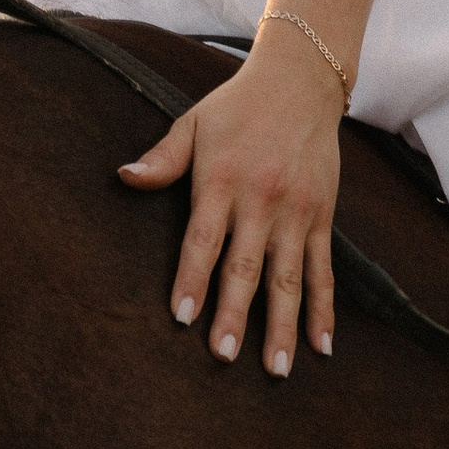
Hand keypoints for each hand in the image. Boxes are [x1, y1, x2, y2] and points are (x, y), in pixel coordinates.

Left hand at [116, 25, 343, 373]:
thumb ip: (162, 158)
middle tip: (224, 357)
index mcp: (222, 180)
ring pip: (288, 278)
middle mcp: (261, 200)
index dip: (192, 279)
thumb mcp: (192, 123)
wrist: (301, 80)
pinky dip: (324, 308)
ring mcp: (296, 211)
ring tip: (277, 369)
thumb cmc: (236, 106)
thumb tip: (123, 178)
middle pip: (246, 267)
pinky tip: (323, 346)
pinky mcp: (322, 216)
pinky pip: (323, 269)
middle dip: (235, 315)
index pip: (203, 240)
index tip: (182, 318)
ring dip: (284, 326)